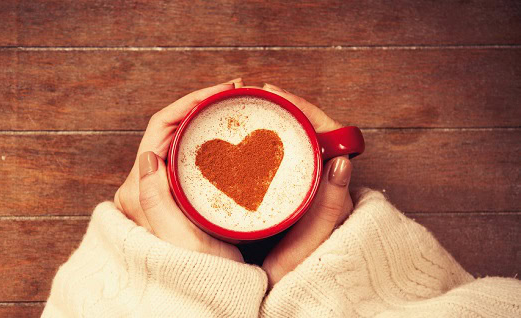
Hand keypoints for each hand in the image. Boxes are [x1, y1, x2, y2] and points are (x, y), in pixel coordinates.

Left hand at [114, 79, 244, 261]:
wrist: (209, 299)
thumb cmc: (199, 274)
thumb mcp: (178, 239)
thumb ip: (154, 199)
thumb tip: (148, 156)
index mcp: (139, 191)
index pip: (161, 129)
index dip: (191, 103)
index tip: (224, 91)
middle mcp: (144, 187)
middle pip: (169, 129)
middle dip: (201, 106)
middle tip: (236, 94)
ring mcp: (159, 190)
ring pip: (179, 141)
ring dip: (204, 120)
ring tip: (233, 108)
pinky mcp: (175, 196)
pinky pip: (188, 157)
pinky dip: (207, 140)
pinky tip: (227, 135)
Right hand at [260, 84, 353, 287]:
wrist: (288, 299)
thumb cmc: (302, 274)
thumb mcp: (313, 243)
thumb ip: (330, 208)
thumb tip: (343, 163)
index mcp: (332, 188)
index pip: (325, 133)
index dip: (301, 108)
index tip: (274, 94)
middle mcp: (319, 183)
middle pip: (304, 132)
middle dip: (280, 109)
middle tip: (252, 97)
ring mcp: (301, 188)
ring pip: (288, 145)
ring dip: (269, 124)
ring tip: (246, 111)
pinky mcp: (284, 196)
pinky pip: (274, 161)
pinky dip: (259, 146)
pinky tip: (241, 142)